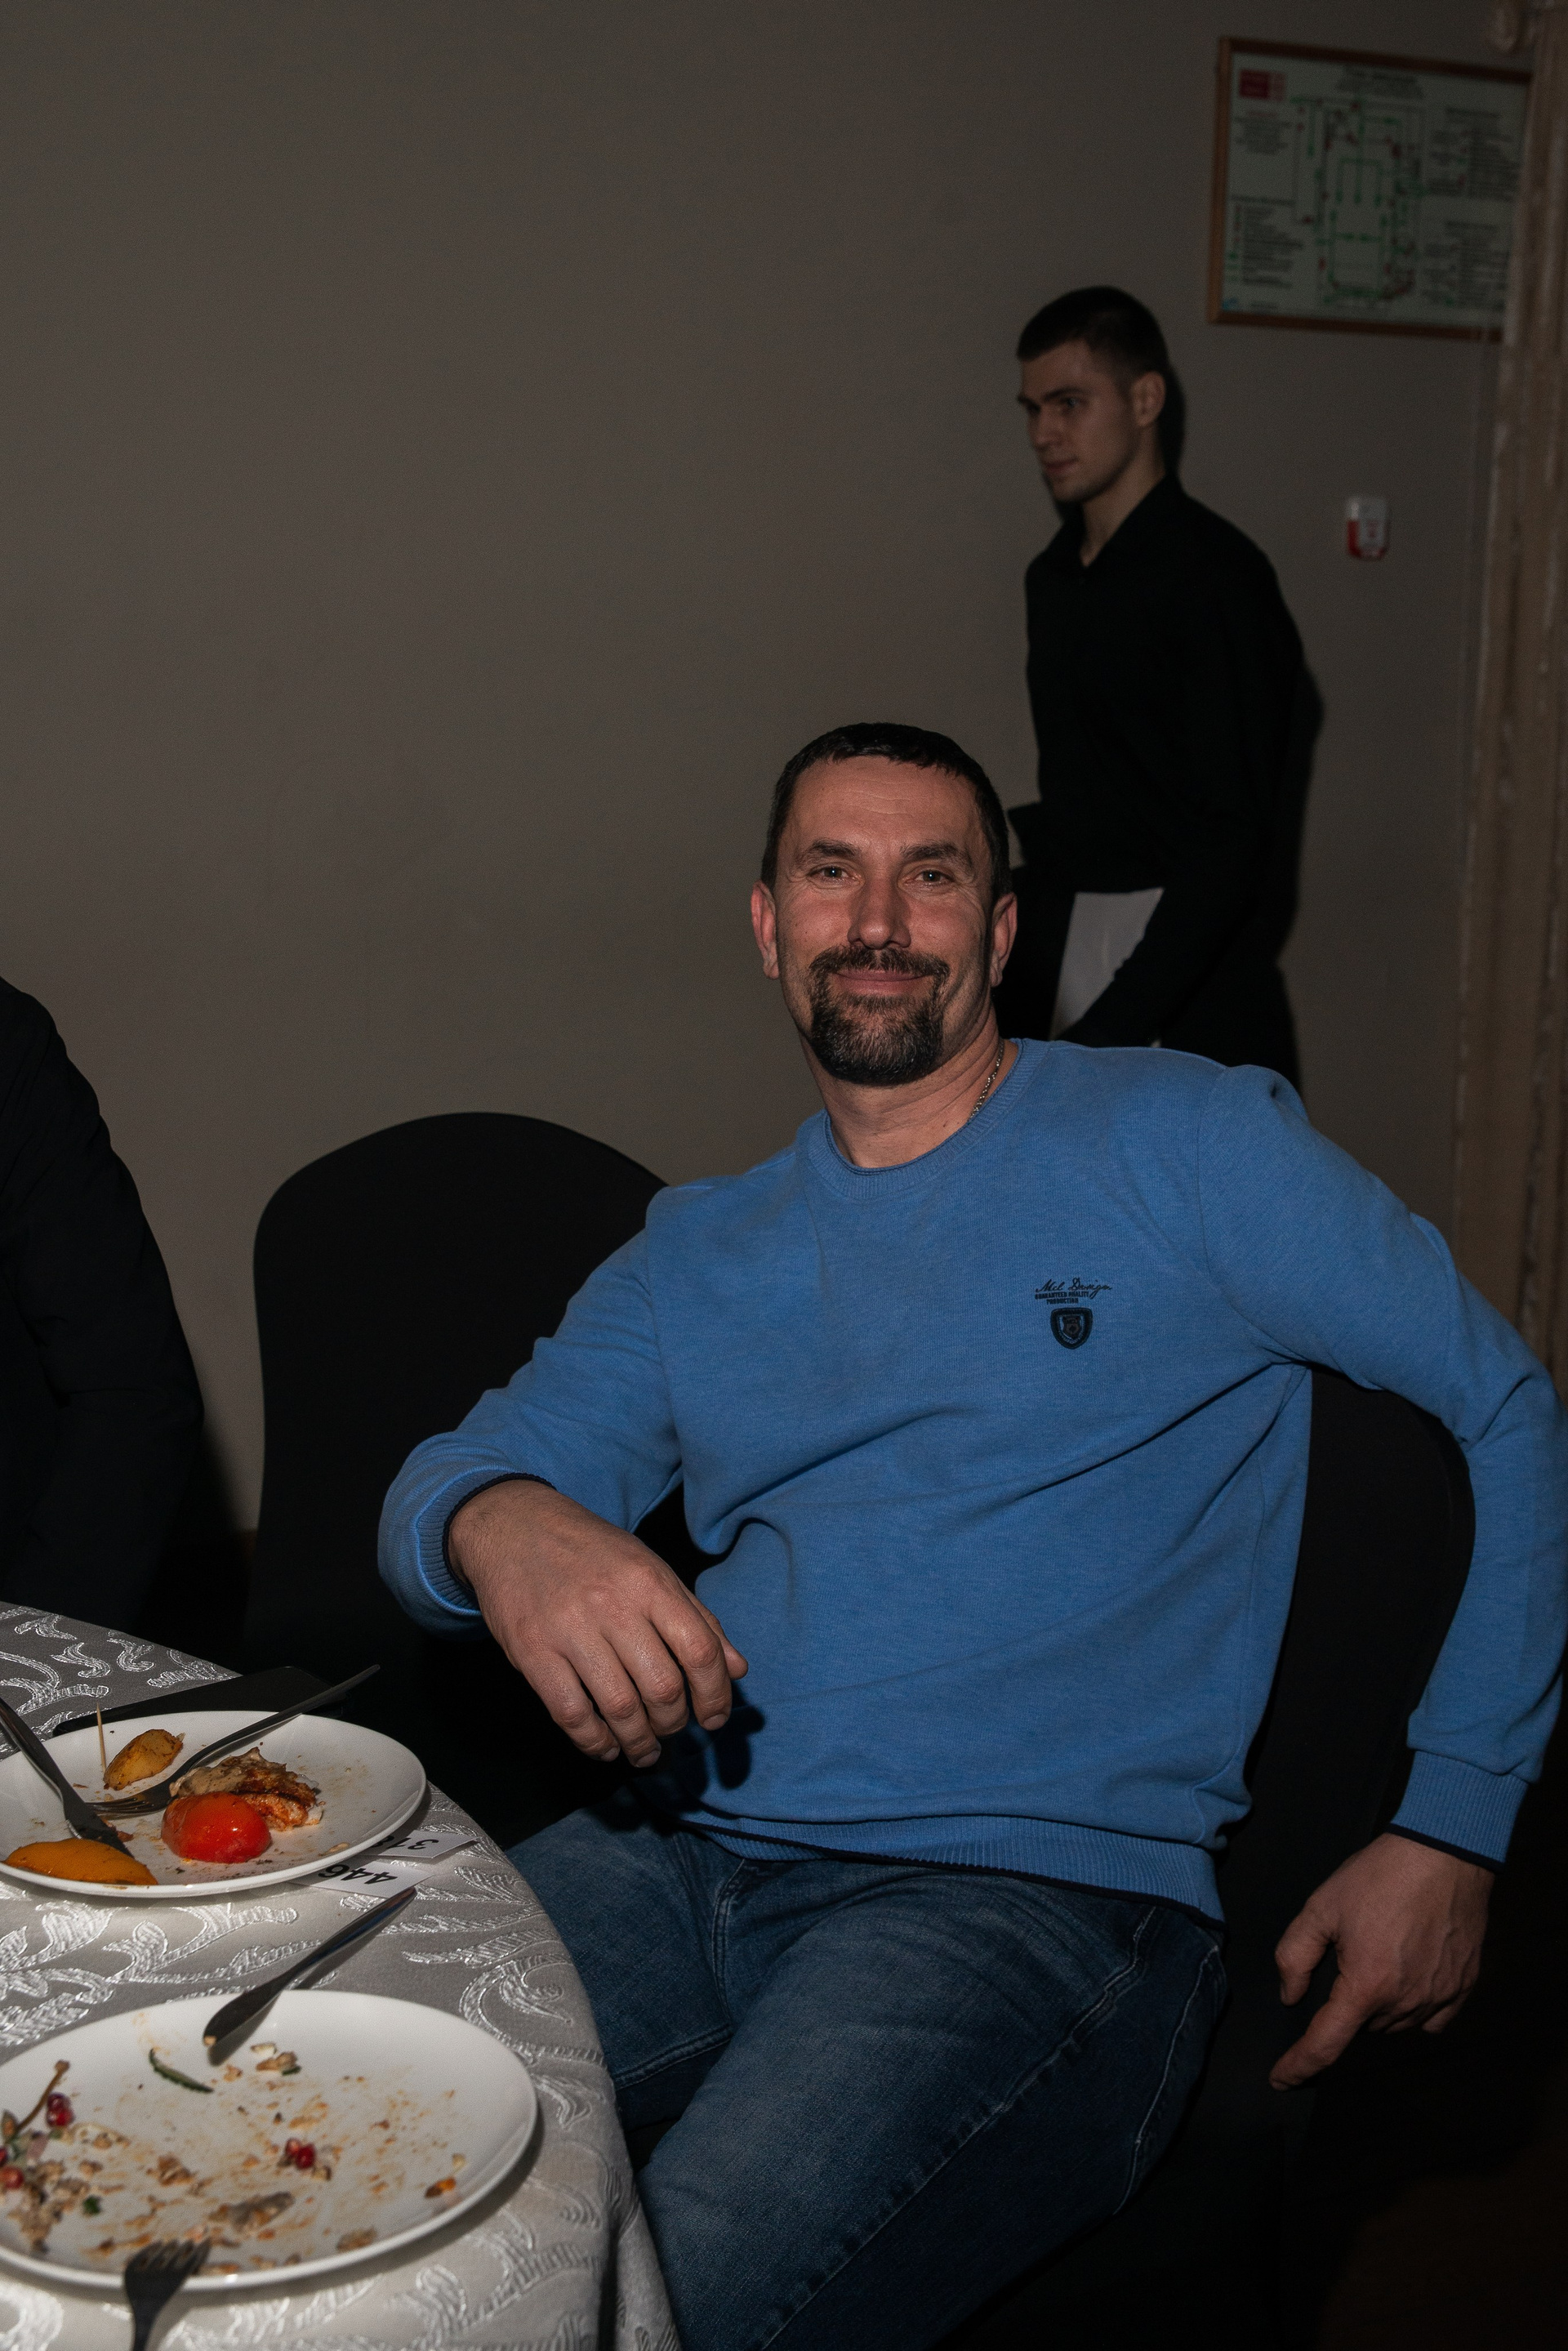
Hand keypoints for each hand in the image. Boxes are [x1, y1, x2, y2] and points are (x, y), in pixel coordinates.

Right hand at [448, 1480, 746, 1768]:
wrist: (516, 1528)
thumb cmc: (592, 1552)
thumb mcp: (651, 1570)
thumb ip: (697, 1619)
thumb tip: (737, 1669)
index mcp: (650, 1582)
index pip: (700, 1651)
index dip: (715, 1695)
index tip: (714, 1718)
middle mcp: (613, 1605)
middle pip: (663, 1687)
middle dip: (674, 1723)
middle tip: (670, 1730)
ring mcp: (569, 1630)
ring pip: (620, 1708)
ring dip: (639, 1742)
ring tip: (643, 1750)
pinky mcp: (532, 1652)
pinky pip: (571, 1714)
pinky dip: (594, 1742)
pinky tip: (604, 1746)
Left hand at [1270, 1831, 1492, 2088]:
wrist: (1443, 1854)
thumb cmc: (1379, 1876)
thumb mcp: (1321, 1906)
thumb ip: (1295, 1954)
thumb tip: (1290, 1996)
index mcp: (1365, 1986)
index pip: (1325, 2044)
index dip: (1299, 2067)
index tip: (1281, 2080)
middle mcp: (1404, 2003)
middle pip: (1362, 2027)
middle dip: (1345, 2005)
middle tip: (1346, 1959)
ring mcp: (1439, 1999)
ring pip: (1395, 2025)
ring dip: (1377, 2007)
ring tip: (1377, 1956)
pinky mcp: (1463, 1989)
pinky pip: (1431, 2020)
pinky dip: (1412, 2010)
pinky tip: (1406, 1979)